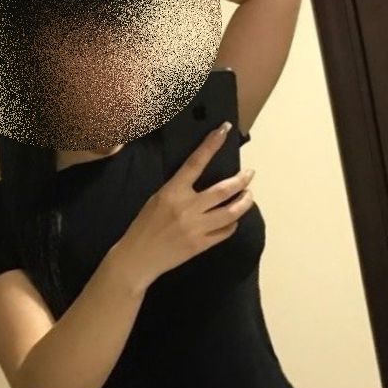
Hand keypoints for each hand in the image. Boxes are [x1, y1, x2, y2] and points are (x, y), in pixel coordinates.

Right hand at [117, 121, 255, 287]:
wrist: (138, 258)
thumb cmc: (144, 226)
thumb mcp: (157, 199)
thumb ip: (178, 189)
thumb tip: (199, 180)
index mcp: (172, 192)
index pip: (196, 162)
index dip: (211, 144)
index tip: (224, 130)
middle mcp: (187, 207)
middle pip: (224, 190)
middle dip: (242, 180)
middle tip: (249, 174)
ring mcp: (197, 227)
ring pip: (231, 212)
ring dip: (245, 202)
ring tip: (249, 195)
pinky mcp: (201, 244)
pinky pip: (226, 231)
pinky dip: (233, 223)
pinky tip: (234, 219)